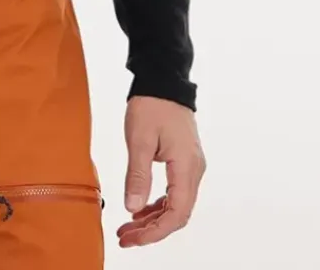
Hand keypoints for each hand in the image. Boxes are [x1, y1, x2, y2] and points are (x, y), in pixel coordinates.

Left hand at [116, 95, 204, 247]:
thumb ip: (137, 175)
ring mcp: (191, 167)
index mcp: (187, 167)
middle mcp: (194, 171)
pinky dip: (157, 204)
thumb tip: (132, 208)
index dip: (155, 232)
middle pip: (177, 214)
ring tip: (128, 228)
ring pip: (175, 204)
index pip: (176, 213)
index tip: (133, 239)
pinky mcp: (183, 162)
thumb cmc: (151, 104)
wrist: (163, 80)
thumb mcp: (139, 139)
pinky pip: (174, 192)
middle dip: (152, 230)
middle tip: (125, 238)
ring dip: (153, 219)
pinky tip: (139, 209)